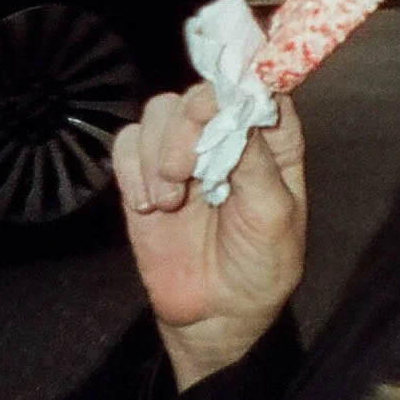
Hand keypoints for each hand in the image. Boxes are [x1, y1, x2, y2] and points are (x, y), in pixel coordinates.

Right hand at [113, 83, 306, 386]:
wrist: (216, 317)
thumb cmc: (261, 266)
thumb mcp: (273, 217)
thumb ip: (257, 164)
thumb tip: (240, 112)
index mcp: (271, 138)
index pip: (258, 85)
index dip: (239, 82)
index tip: (220, 101)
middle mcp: (227, 134)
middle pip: (201, 92)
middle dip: (188, 124)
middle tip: (184, 168)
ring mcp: (183, 152)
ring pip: (160, 110)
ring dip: (158, 149)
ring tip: (170, 199)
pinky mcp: (145, 175)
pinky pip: (126, 144)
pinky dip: (132, 169)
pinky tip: (150, 204)